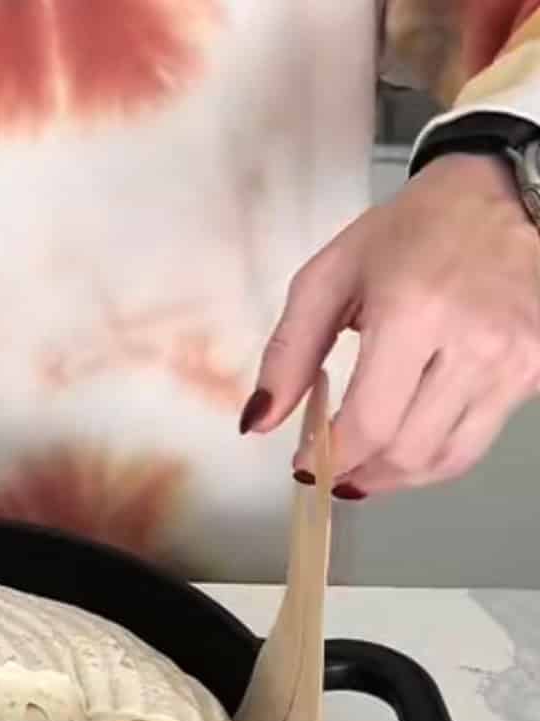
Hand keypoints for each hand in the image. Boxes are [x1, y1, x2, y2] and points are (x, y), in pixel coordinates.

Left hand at [243, 152, 539, 496]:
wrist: (499, 195)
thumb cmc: (408, 233)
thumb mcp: (327, 279)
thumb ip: (288, 354)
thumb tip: (257, 423)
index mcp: (413, 313)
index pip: (370, 423)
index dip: (331, 457)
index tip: (305, 465)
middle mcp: (472, 343)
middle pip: (406, 451)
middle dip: (359, 473)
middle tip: (331, 469)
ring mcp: (514, 360)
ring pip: (445, 459)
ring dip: (395, 477)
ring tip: (364, 467)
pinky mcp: (536, 369)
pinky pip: (476, 441)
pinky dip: (433, 456)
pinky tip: (405, 442)